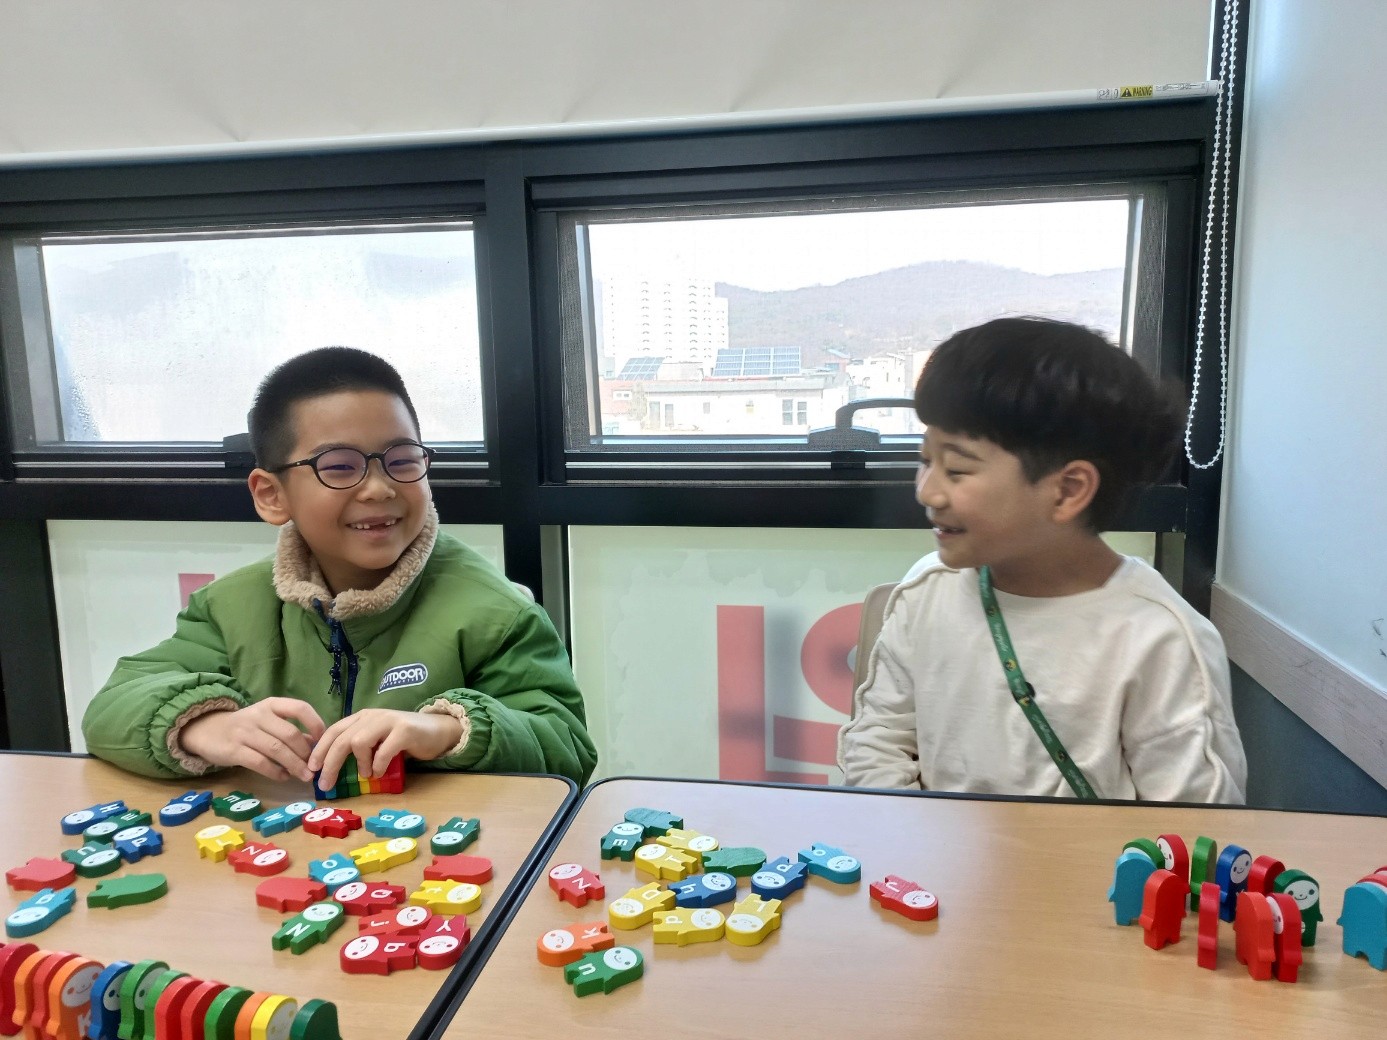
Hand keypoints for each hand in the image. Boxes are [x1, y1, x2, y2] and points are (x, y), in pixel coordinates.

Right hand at [179, 698, 326, 782]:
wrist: (207, 730)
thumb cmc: (246, 728)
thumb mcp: (268, 722)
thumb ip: (291, 732)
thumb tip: (317, 747)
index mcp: (272, 705)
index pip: (300, 708)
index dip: (315, 723)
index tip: (323, 741)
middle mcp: (259, 715)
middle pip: (290, 734)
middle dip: (306, 753)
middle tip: (315, 768)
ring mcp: (245, 732)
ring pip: (276, 749)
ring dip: (294, 765)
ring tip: (305, 776)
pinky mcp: (233, 750)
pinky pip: (260, 762)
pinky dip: (275, 772)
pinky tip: (284, 777)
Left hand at [308, 709, 463, 791]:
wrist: (439, 730)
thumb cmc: (405, 739)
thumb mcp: (378, 740)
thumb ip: (360, 747)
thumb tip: (333, 768)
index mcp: (362, 717)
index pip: (333, 731)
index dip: (319, 749)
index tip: (311, 769)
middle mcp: (372, 716)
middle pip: (341, 738)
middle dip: (329, 762)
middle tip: (326, 784)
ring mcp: (388, 721)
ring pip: (359, 741)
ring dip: (359, 763)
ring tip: (366, 774)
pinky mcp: (404, 731)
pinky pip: (383, 750)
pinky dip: (378, 765)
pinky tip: (380, 773)